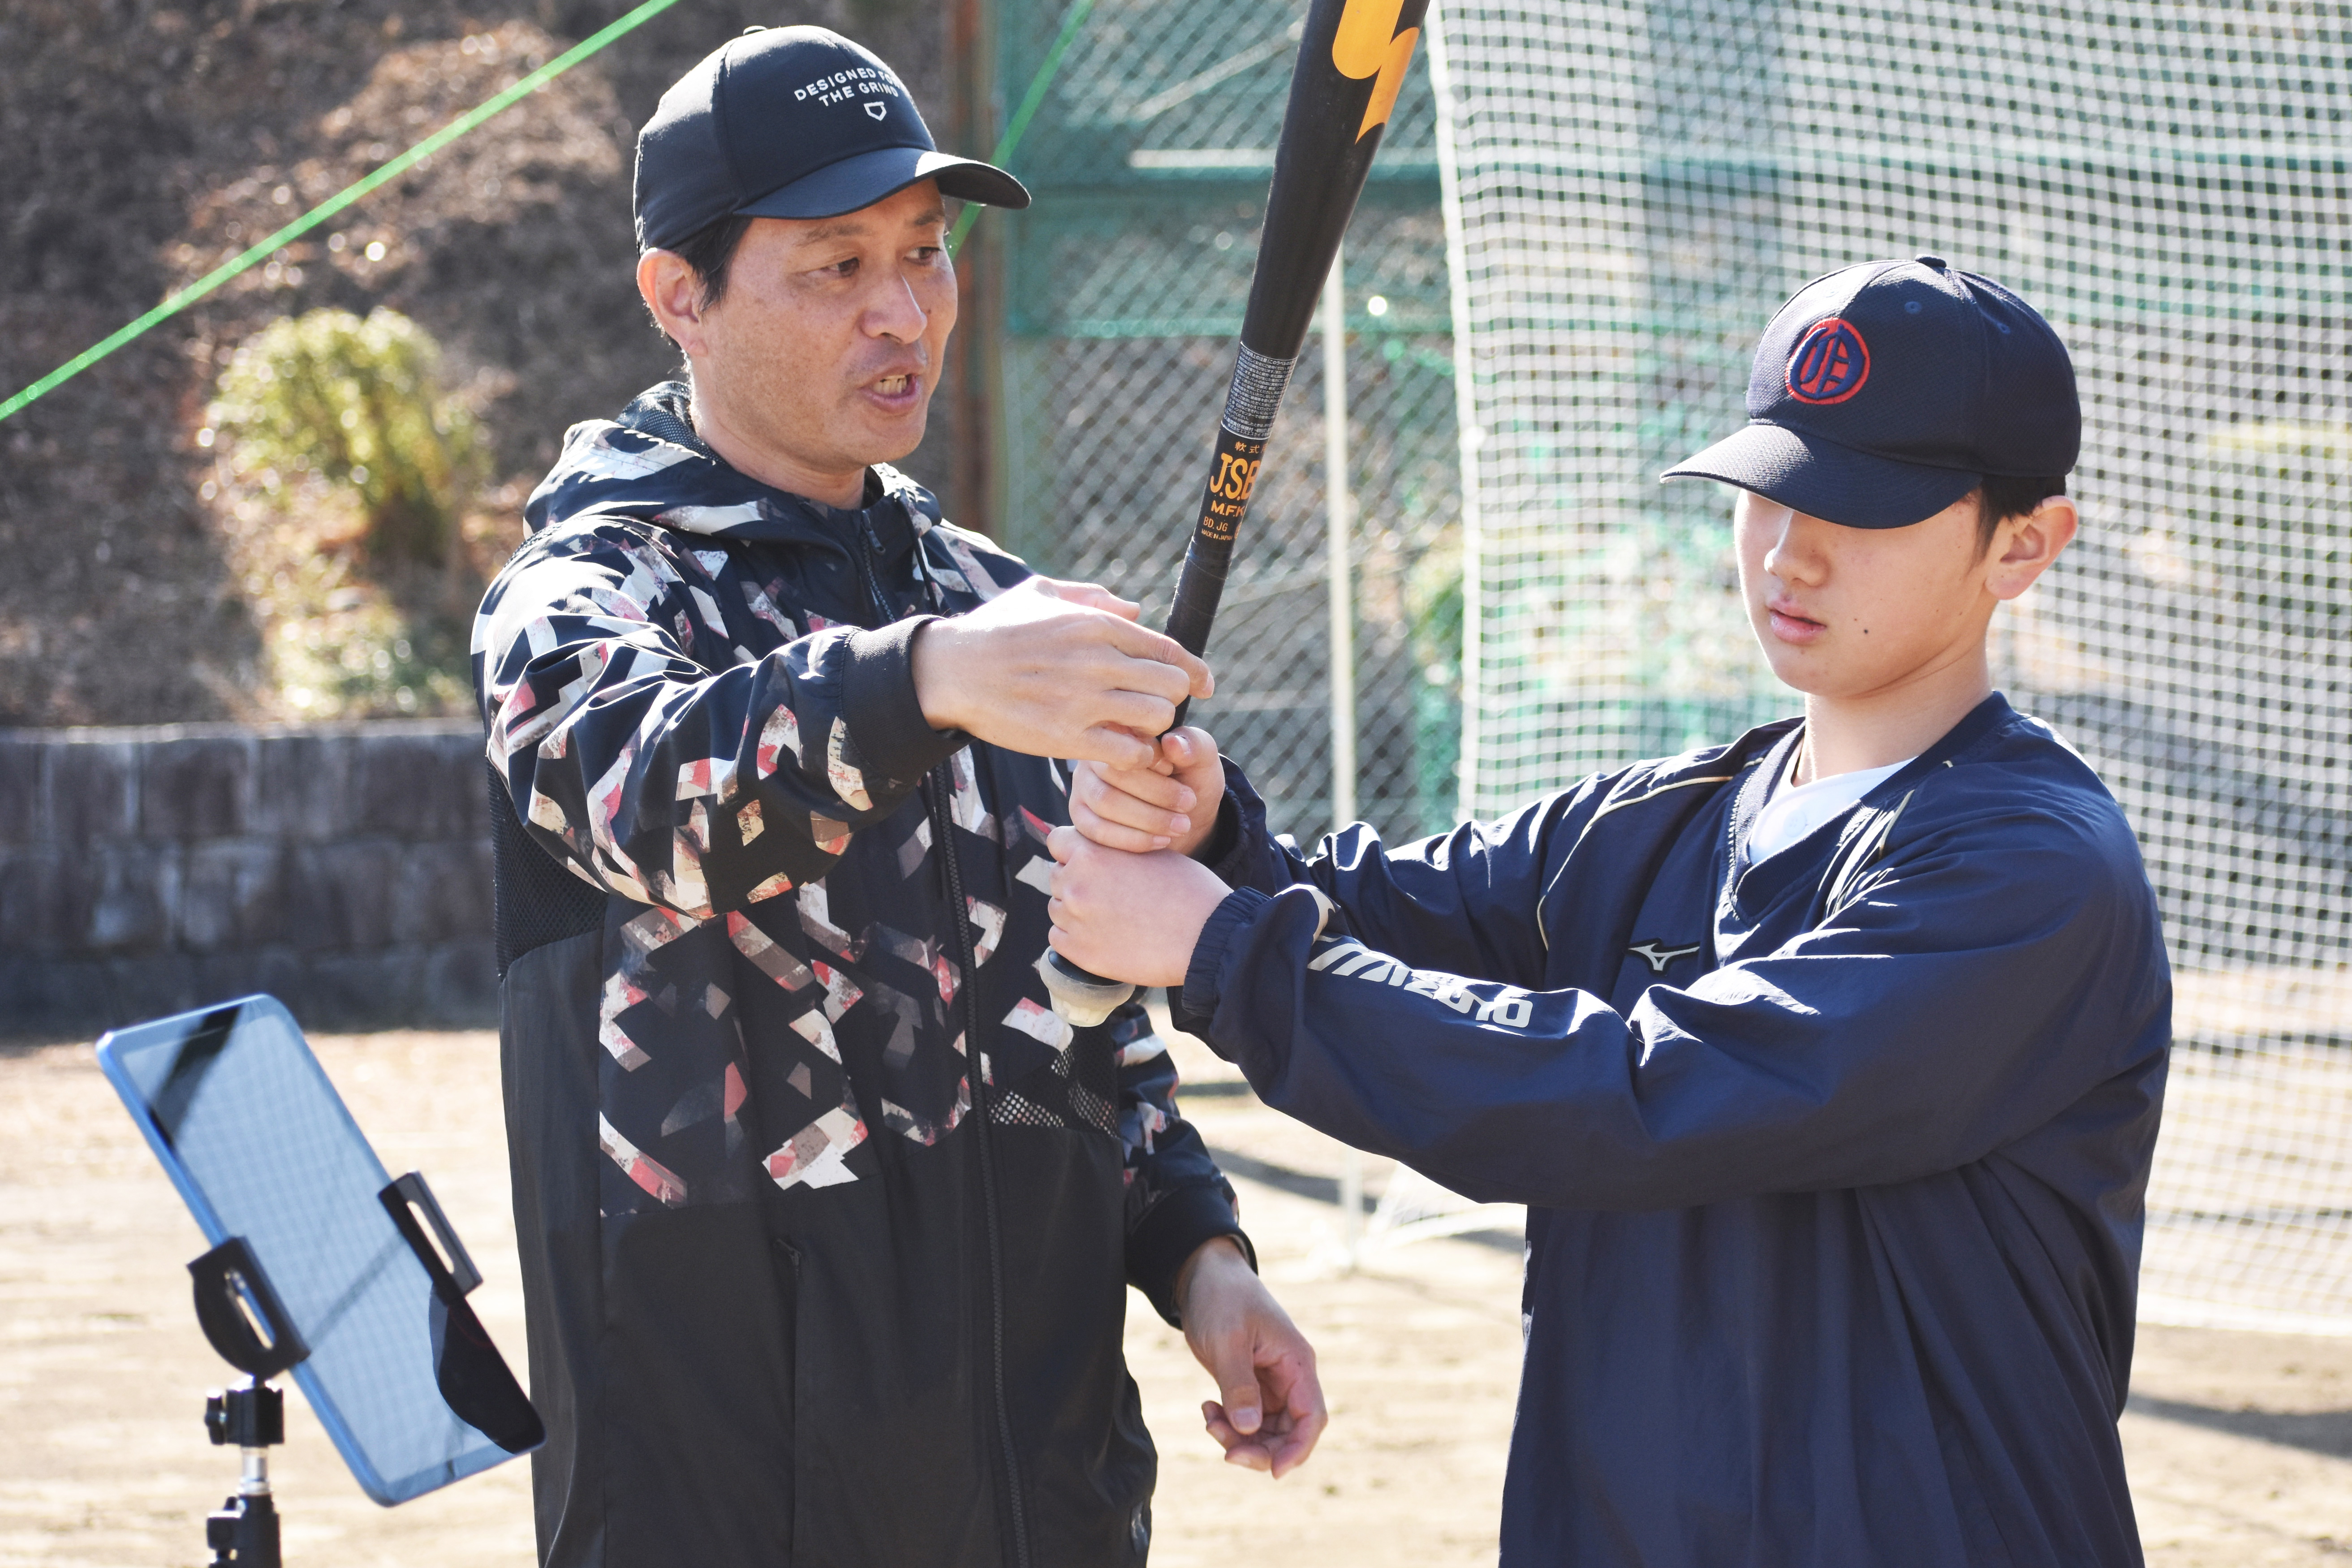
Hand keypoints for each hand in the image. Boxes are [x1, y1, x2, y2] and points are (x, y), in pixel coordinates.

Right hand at [912, 577, 1212, 768]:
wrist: (951, 671)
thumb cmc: (994, 631)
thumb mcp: (1040, 594)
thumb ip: (1092, 597)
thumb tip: (1136, 609)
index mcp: (1096, 624)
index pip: (1168, 648)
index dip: (1194, 669)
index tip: (1204, 684)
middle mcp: (1097, 659)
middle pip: (1171, 684)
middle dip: (1170, 699)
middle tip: (1153, 710)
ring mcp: (1084, 700)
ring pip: (1158, 717)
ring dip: (1154, 729)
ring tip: (1135, 731)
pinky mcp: (1069, 737)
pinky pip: (1130, 752)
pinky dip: (1134, 756)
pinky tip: (1119, 752)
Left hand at [1046, 827, 1229, 986]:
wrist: (1205, 936)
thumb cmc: (1188, 890)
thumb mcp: (1150, 851)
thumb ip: (1116, 848)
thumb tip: (1100, 849)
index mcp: (1092, 853)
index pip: (1058, 842)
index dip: (1074, 849)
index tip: (1089, 860)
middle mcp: (1075, 884)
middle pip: (1057, 876)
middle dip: (1076, 880)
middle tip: (1107, 893)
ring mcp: (1074, 921)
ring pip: (1057, 909)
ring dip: (1075, 910)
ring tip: (1109, 917)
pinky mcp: (1080, 953)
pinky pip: (1059, 939)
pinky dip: (1074, 937)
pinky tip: (1102, 936)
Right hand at [1070, 727, 1226, 856]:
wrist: (1186, 816)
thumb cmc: (1190, 779)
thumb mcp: (1202, 759)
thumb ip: (1193, 746)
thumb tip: (1172, 743)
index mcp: (1120, 733)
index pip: (1127, 747)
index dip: (1157, 766)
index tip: (1180, 776)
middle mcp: (1095, 758)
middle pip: (1114, 776)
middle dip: (1157, 796)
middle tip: (1189, 805)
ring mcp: (1084, 788)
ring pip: (1105, 804)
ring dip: (1148, 820)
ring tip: (1181, 825)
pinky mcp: (1082, 818)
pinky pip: (1097, 831)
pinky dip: (1133, 839)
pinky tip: (1161, 841)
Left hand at [1175, 1238, 1325, 1477]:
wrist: (1201, 1274)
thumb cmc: (1221, 1297)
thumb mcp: (1228, 1339)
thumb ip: (1239, 1385)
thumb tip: (1250, 1429)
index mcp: (1296, 1362)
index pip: (1312, 1416)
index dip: (1298, 1448)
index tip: (1274, 1471)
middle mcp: (1288, 1376)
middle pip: (1289, 1431)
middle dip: (1261, 1449)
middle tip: (1227, 1452)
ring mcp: (1269, 1381)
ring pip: (1265, 1430)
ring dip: (1239, 1438)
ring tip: (1209, 1420)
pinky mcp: (1248, 1383)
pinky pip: (1246, 1418)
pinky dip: (1228, 1424)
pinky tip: (1207, 1409)